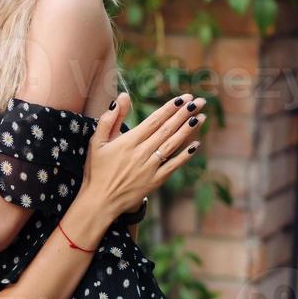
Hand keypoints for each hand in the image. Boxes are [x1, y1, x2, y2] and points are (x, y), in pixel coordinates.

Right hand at [81, 92, 205, 215]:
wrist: (100, 201)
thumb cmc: (96, 170)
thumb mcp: (97, 142)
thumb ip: (109, 119)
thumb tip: (122, 97)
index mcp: (128, 142)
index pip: (154, 121)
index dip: (169, 108)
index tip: (182, 98)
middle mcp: (141, 153)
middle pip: (167, 130)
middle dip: (184, 114)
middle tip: (199, 101)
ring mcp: (150, 168)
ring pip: (172, 145)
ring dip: (188, 130)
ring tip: (201, 117)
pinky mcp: (155, 181)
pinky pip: (173, 166)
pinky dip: (186, 155)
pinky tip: (196, 144)